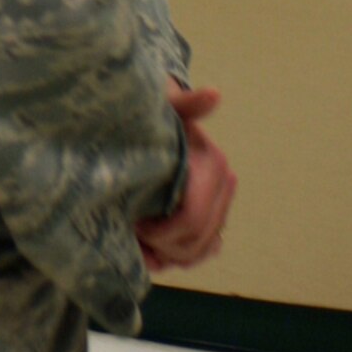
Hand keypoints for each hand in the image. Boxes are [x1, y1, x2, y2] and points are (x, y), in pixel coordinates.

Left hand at [135, 83, 236, 272]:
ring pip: (199, 252)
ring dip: (167, 256)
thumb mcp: (165, 108)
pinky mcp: (212, 219)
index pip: (191, 219)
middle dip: (161, 246)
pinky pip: (201, 252)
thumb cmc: (156, 116)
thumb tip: (215, 94)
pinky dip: (177, 258)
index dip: (161, 232)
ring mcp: (219, 205)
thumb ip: (187, 103)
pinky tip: (151, 250)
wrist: (158, 121)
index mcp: (213, 165)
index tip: (133, 224)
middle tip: (130, 234)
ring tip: (137, 241)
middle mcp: (222, 187)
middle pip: (194, 241)